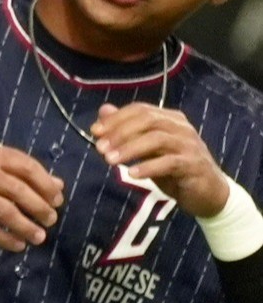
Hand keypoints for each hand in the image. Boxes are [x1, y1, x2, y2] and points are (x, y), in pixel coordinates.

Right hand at [0, 143, 66, 250]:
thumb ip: (25, 172)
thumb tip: (58, 186)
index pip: (27, 168)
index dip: (46, 186)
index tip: (57, 201)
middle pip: (18, 191)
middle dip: (39, 208)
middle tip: (51, 220)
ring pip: (4, 212)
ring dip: (25, 226)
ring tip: (39, 237)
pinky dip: (4, 238)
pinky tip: (18, 245)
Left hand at [92, 103, 231, 218]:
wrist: (208, 193)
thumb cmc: (174, 169)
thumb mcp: (147, 149)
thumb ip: (127, 130)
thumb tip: (104, 110)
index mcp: (170, 119)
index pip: (140, 109)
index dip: (116, 118)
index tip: (95, 131)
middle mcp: (181, 128)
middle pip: (148, 120)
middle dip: (120, 132)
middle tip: (100, 148)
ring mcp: (190, 145)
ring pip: (157, 139)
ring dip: (130, 149)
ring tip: (109, 161)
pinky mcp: (194, 165)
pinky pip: (169, 162)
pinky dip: (148, 167)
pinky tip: (132, 174)